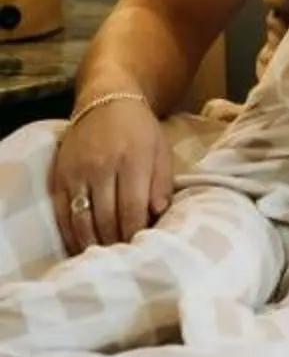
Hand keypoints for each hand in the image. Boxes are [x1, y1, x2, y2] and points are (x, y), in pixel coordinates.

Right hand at [51, 97, 173, 252]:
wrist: (107, 99)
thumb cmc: (140, 129)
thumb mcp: (161, 150)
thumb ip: (162, 182)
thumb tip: (160, 214)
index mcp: (132, 160)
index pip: (133, 208)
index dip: (136, 233)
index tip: (142, 249)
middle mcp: (102, 166)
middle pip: (107, 218)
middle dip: (116, 243)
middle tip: (124, 257)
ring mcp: (78, 172)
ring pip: (82, 220)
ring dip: (93, 243)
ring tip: (104, 257)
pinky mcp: (60, 176)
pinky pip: (61, 213)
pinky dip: (71, 234)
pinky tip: (82, 246)